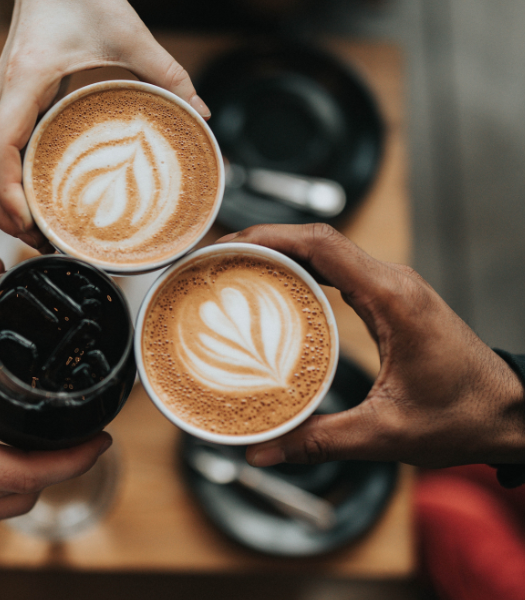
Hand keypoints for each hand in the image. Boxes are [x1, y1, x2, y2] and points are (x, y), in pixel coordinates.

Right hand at [0, 0, 209, 250]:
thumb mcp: (128, 32)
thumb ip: (167, 72)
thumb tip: (200, 114)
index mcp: (24, 81)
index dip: (7, 193)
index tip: (30, 223)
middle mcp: (2, 95)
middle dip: (2, 212)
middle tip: (40, 243)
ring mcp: (0, 100)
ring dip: (0, 202)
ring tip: (36, 232)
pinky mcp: (9, 104)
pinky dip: (6, 183)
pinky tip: (34, 200)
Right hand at [217, 224, 524, 468]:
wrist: (512, 414)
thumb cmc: (464, 416)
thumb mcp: (385, 433)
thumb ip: (319, 440)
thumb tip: (262, 451)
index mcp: (393, 298)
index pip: (322, 244)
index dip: (269, 236)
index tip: (227, 245)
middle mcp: (393, 282)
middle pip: (317, 240)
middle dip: (263, 241)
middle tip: (217, 259)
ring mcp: (393, 288)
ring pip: (327, 251)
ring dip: (281, 253)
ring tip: (235, 269)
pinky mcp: (391, 300)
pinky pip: (338, 271)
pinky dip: (302, 271)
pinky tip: (275, 291)